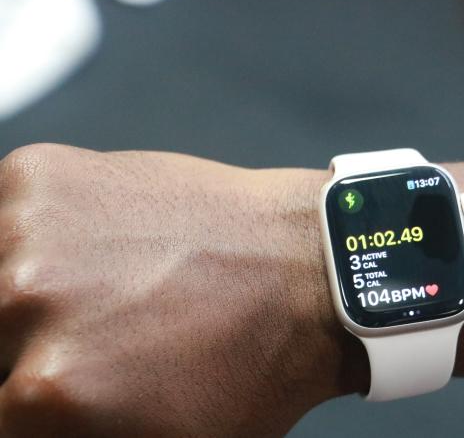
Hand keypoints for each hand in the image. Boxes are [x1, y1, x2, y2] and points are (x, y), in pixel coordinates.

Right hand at [0, 144, 351, 436]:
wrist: (309, 267)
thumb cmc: (254, 364)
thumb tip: (38, 414)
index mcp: (50, 393)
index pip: (3, 414)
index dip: (40, 405)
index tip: (67, 382)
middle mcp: (26, 302)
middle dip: (31, 351)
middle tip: (101, 338)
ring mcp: (31, 228)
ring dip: (30, 294)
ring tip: (103, 292)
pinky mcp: (40, 174)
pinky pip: (6, 215)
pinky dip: (41, 235)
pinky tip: (101, 246)